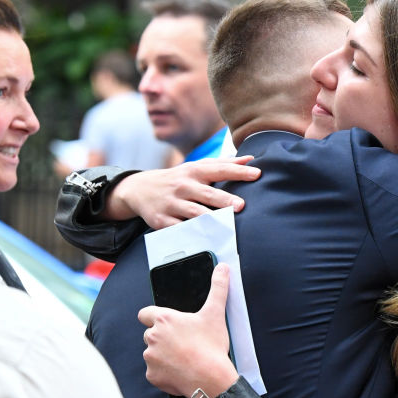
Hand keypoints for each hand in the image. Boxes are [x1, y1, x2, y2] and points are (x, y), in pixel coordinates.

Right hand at [105, 156, 260, 227]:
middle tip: (240, 205)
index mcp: (194, 171)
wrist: (140, 189)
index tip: (257, 174)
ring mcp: (172, 204)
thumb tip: (250, 159)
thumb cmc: (178, 178)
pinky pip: (180, 228)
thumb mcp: (196, 167)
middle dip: (224, 199)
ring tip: (226, 225)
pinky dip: (192, 233)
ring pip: (194, 213)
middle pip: (207, 194)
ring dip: (210, 219)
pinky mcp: (162, 220)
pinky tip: (206, 238)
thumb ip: (223, 163)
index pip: (219, 170)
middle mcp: (183, 186)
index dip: (238, 171)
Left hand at [140, 263, 238, 397]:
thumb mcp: (215, 313)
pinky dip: (165, 372)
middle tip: (184, 343)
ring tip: (184, 358)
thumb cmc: (211, 346)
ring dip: (164, 355)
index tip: (163, 323)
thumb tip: (222, 268)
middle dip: (164, 338)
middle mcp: (153, 337)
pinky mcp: (152, 375)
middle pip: (151, 334)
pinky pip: (155, 372)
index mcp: (164, 320)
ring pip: (153, 353)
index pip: (145, 314)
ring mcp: (150, 357)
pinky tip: (181, 371)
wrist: (210, 378)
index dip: (153, 317)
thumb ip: (218, 287)